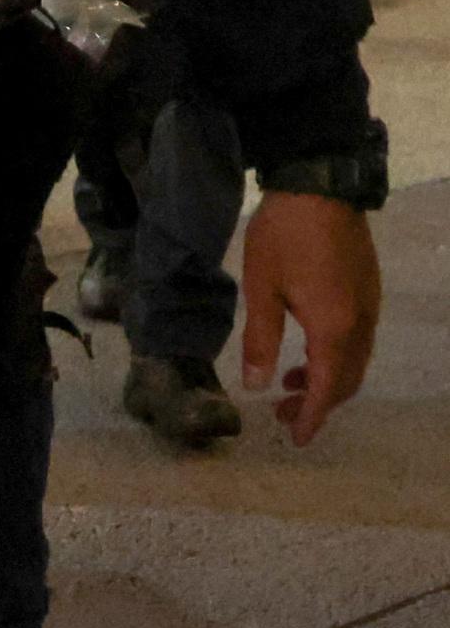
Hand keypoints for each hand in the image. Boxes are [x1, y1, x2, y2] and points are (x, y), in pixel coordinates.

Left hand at [239, 189, 381, 444]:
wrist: (321, 188)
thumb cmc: (283, 236)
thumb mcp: (261, 288)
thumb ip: (261, 340)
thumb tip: (257, 385)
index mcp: (334, 329)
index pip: (327, 389)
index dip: (312, 418)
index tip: (297, 440)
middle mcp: (361, 325)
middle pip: (346, 381)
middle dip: (317, 404)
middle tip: (282, 414)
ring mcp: (370, 308)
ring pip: (354, 362)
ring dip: (326, 379)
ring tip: (288, 382)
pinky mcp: (368, 292)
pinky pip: (358, 341)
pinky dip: (335, 357)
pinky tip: (308, 349)